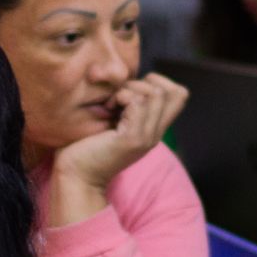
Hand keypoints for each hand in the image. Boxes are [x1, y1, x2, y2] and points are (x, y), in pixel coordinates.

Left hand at [44, 74, 188, 225]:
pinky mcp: (132, 139)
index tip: (131, 92)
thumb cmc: (87, 146)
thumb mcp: (114, 121)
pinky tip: (108, 110)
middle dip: (142, 84)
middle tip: (118, 98)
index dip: (159, 82)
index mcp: (153, 129)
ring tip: (111, 104)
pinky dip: (122, 97)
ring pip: (156, 94)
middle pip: (173, 92)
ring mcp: (146, 137)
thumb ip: (128, 106)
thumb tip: (130, 80)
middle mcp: (155, 134)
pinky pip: (139, 103)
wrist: (76, 176)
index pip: (180, 95)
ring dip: (129, 90)